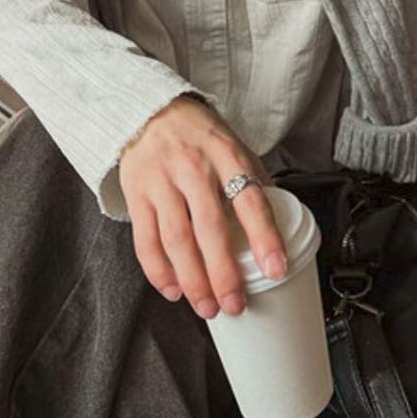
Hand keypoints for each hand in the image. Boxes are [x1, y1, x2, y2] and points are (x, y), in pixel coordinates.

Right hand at [119, 96, 287, 319]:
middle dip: (223, 273)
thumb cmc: (197, 133)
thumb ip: (253, 181)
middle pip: (210, 228)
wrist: (148, 110)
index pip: (250, 200)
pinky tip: (173, 289)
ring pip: (176, 240)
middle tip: (235, 303)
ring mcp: (162, 183)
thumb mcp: (233, 145)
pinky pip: (146, 240)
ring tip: (207, 306)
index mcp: (226, 156)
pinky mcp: (137, 195)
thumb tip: (279, 220)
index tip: (277, 267)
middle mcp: (193, 169)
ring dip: (192, 280)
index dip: (265, 237)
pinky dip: (158, 271)